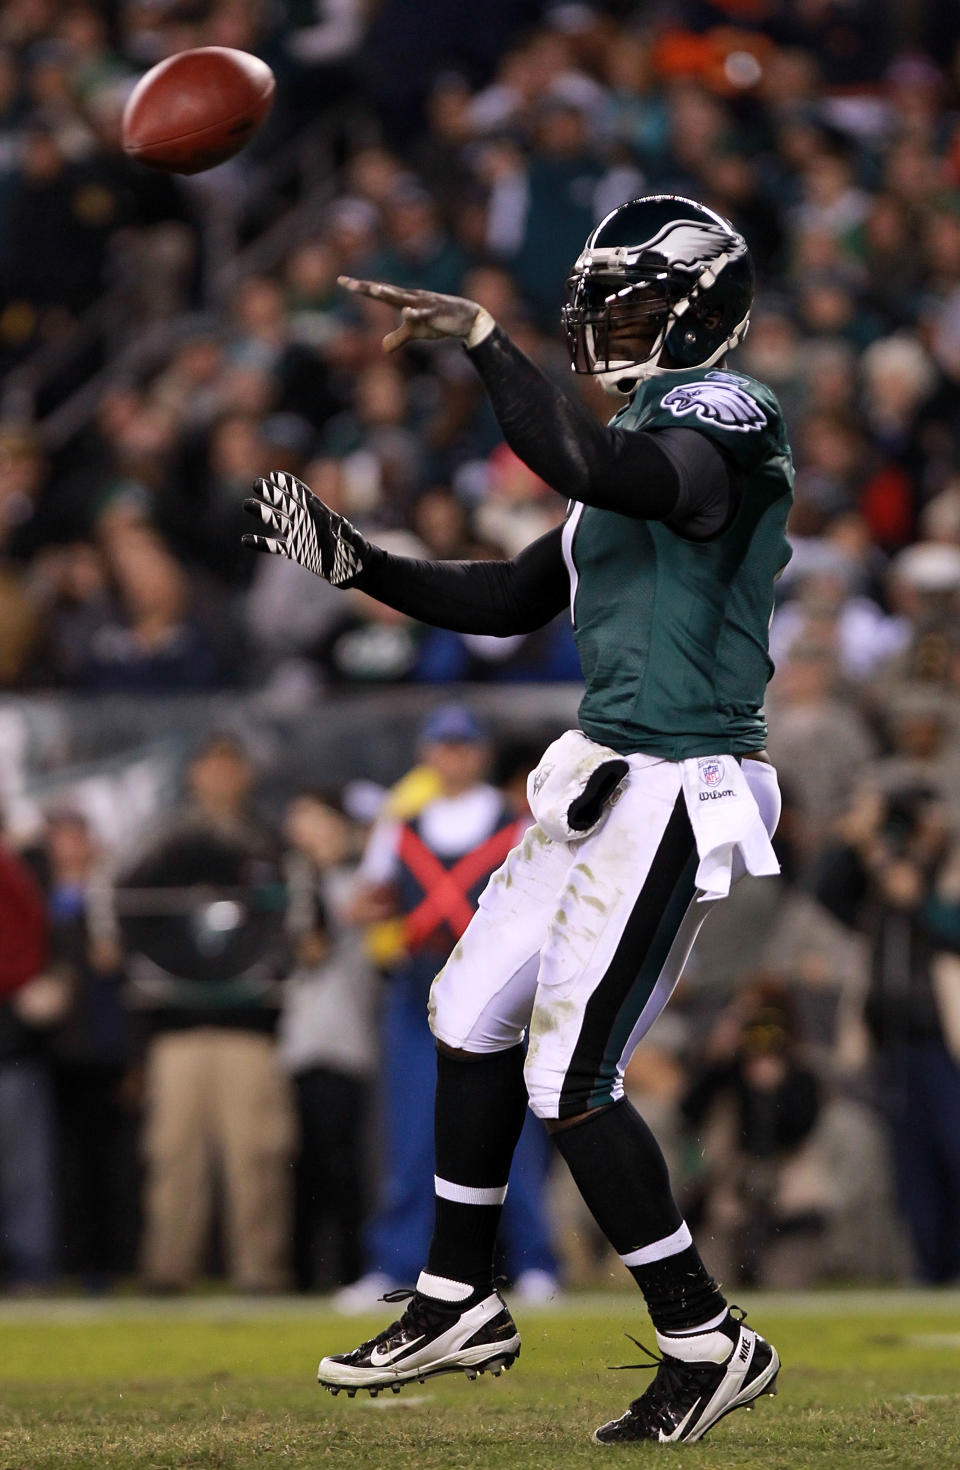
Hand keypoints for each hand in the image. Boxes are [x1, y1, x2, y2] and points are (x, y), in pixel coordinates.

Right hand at [242, 471, 367, 585]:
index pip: (303, 496)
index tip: (275, 475)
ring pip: (277, 521)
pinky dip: (261, 543)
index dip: (290, 485)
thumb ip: (349, 535)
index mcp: (322, 514)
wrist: (354, 569)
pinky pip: (275, 547)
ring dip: (262, 513)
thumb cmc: (358, 553)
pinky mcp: (297, 552)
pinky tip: (245, 540)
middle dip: (271, 494)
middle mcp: (308, 522)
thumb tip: (343, 526)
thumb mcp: (356, 543)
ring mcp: (301, 535)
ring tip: (247, 504)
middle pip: (286, 504)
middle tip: (255, 483)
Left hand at [338, 275, 487, 351]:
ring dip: (389, 294)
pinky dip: (414, 313)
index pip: (377, 292)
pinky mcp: (435, 313)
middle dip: (367, 288)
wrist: (465, 317)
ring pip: (402, 298)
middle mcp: (410, 297)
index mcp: (402, 300)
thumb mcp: (415, 332)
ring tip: (374, 289)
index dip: (360, 287)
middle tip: (348, 283)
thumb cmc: (438, 321)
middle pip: (384, 291)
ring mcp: (422, 304)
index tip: (341, 280)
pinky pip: (423, 313)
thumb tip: (382, 348)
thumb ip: (397, 338)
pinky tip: (406, 312)